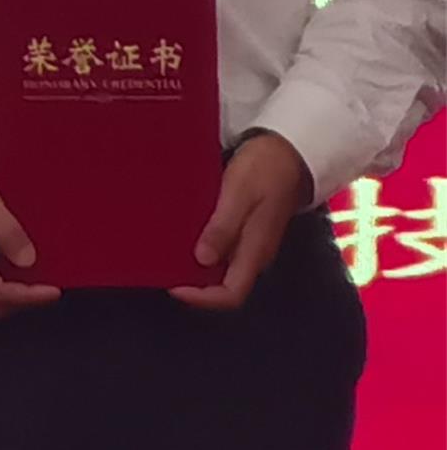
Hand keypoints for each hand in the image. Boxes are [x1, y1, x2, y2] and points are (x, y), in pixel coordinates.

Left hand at [174, 129, 312, 313]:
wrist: (288, 151)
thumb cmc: (263, 170)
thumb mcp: (239, 195)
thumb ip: (223, 227)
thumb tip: (202, 260)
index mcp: (255, 251)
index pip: (232, 294)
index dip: (202, 298)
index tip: (171, 285)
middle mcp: (254, 254)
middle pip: (224, 286)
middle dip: (193, 283)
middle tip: (160, 268)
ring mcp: (251, 243)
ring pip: (221, 268)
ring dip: (194, 266)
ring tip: (163, 253)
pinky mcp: (246, 230)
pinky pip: (222, 249)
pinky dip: (200, 248)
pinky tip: (180, 236)